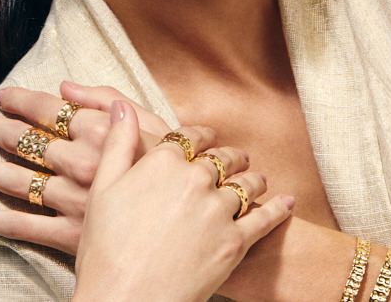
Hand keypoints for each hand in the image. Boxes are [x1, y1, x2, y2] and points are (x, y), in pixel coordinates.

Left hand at [0, 82, 169, 253]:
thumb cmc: (174, 168)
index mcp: (100, 132)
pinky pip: (19, 227)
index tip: (4, 95)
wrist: (191, 222)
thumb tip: (67, 84)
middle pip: (24, 142)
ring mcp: (71, 200)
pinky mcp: (67, 234)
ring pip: (13, 181)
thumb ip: (109, 98)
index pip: (49, 109)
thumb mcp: (154, 122)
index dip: (21, 100)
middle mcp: (80, 163)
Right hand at [73, 101, 293, 300]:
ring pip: (246, 183)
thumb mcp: (103, 187)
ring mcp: (218, 210)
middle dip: (230, 155)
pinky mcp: (235, 242)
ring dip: (253, 178)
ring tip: (257, 177)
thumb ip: (118, 142)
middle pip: (222, 157)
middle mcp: (196, 178)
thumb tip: (122, 108)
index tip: (207, 136)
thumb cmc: (106, 247)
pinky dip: (278, 208)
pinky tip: (287, 202)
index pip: (192, 135)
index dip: (201, 134)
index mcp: (165, 161)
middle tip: (237, 157)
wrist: (125, 301)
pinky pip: (265, 218)